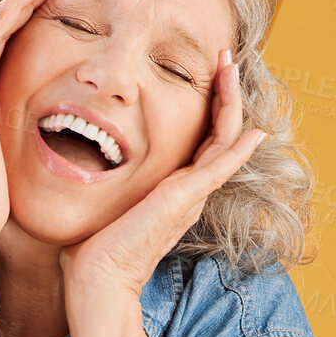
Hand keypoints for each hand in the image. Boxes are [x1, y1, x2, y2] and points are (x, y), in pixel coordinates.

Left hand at [59, 49, 266, 306]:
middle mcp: (187, 191)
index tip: (202, 75)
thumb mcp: (102, 202)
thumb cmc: (91, 248)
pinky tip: (255, 131)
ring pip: (224, 139)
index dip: (206, 106)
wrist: (97, 279)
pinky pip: (222, 165)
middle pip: (218, 133)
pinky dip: (239, 147)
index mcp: (171, 190)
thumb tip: (80, 163)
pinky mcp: (186, 198)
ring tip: (230, 65)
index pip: (199, 140)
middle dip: (223, 93)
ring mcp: (190, 194)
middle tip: (224, 58)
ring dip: (230, 100)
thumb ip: (105, 182)